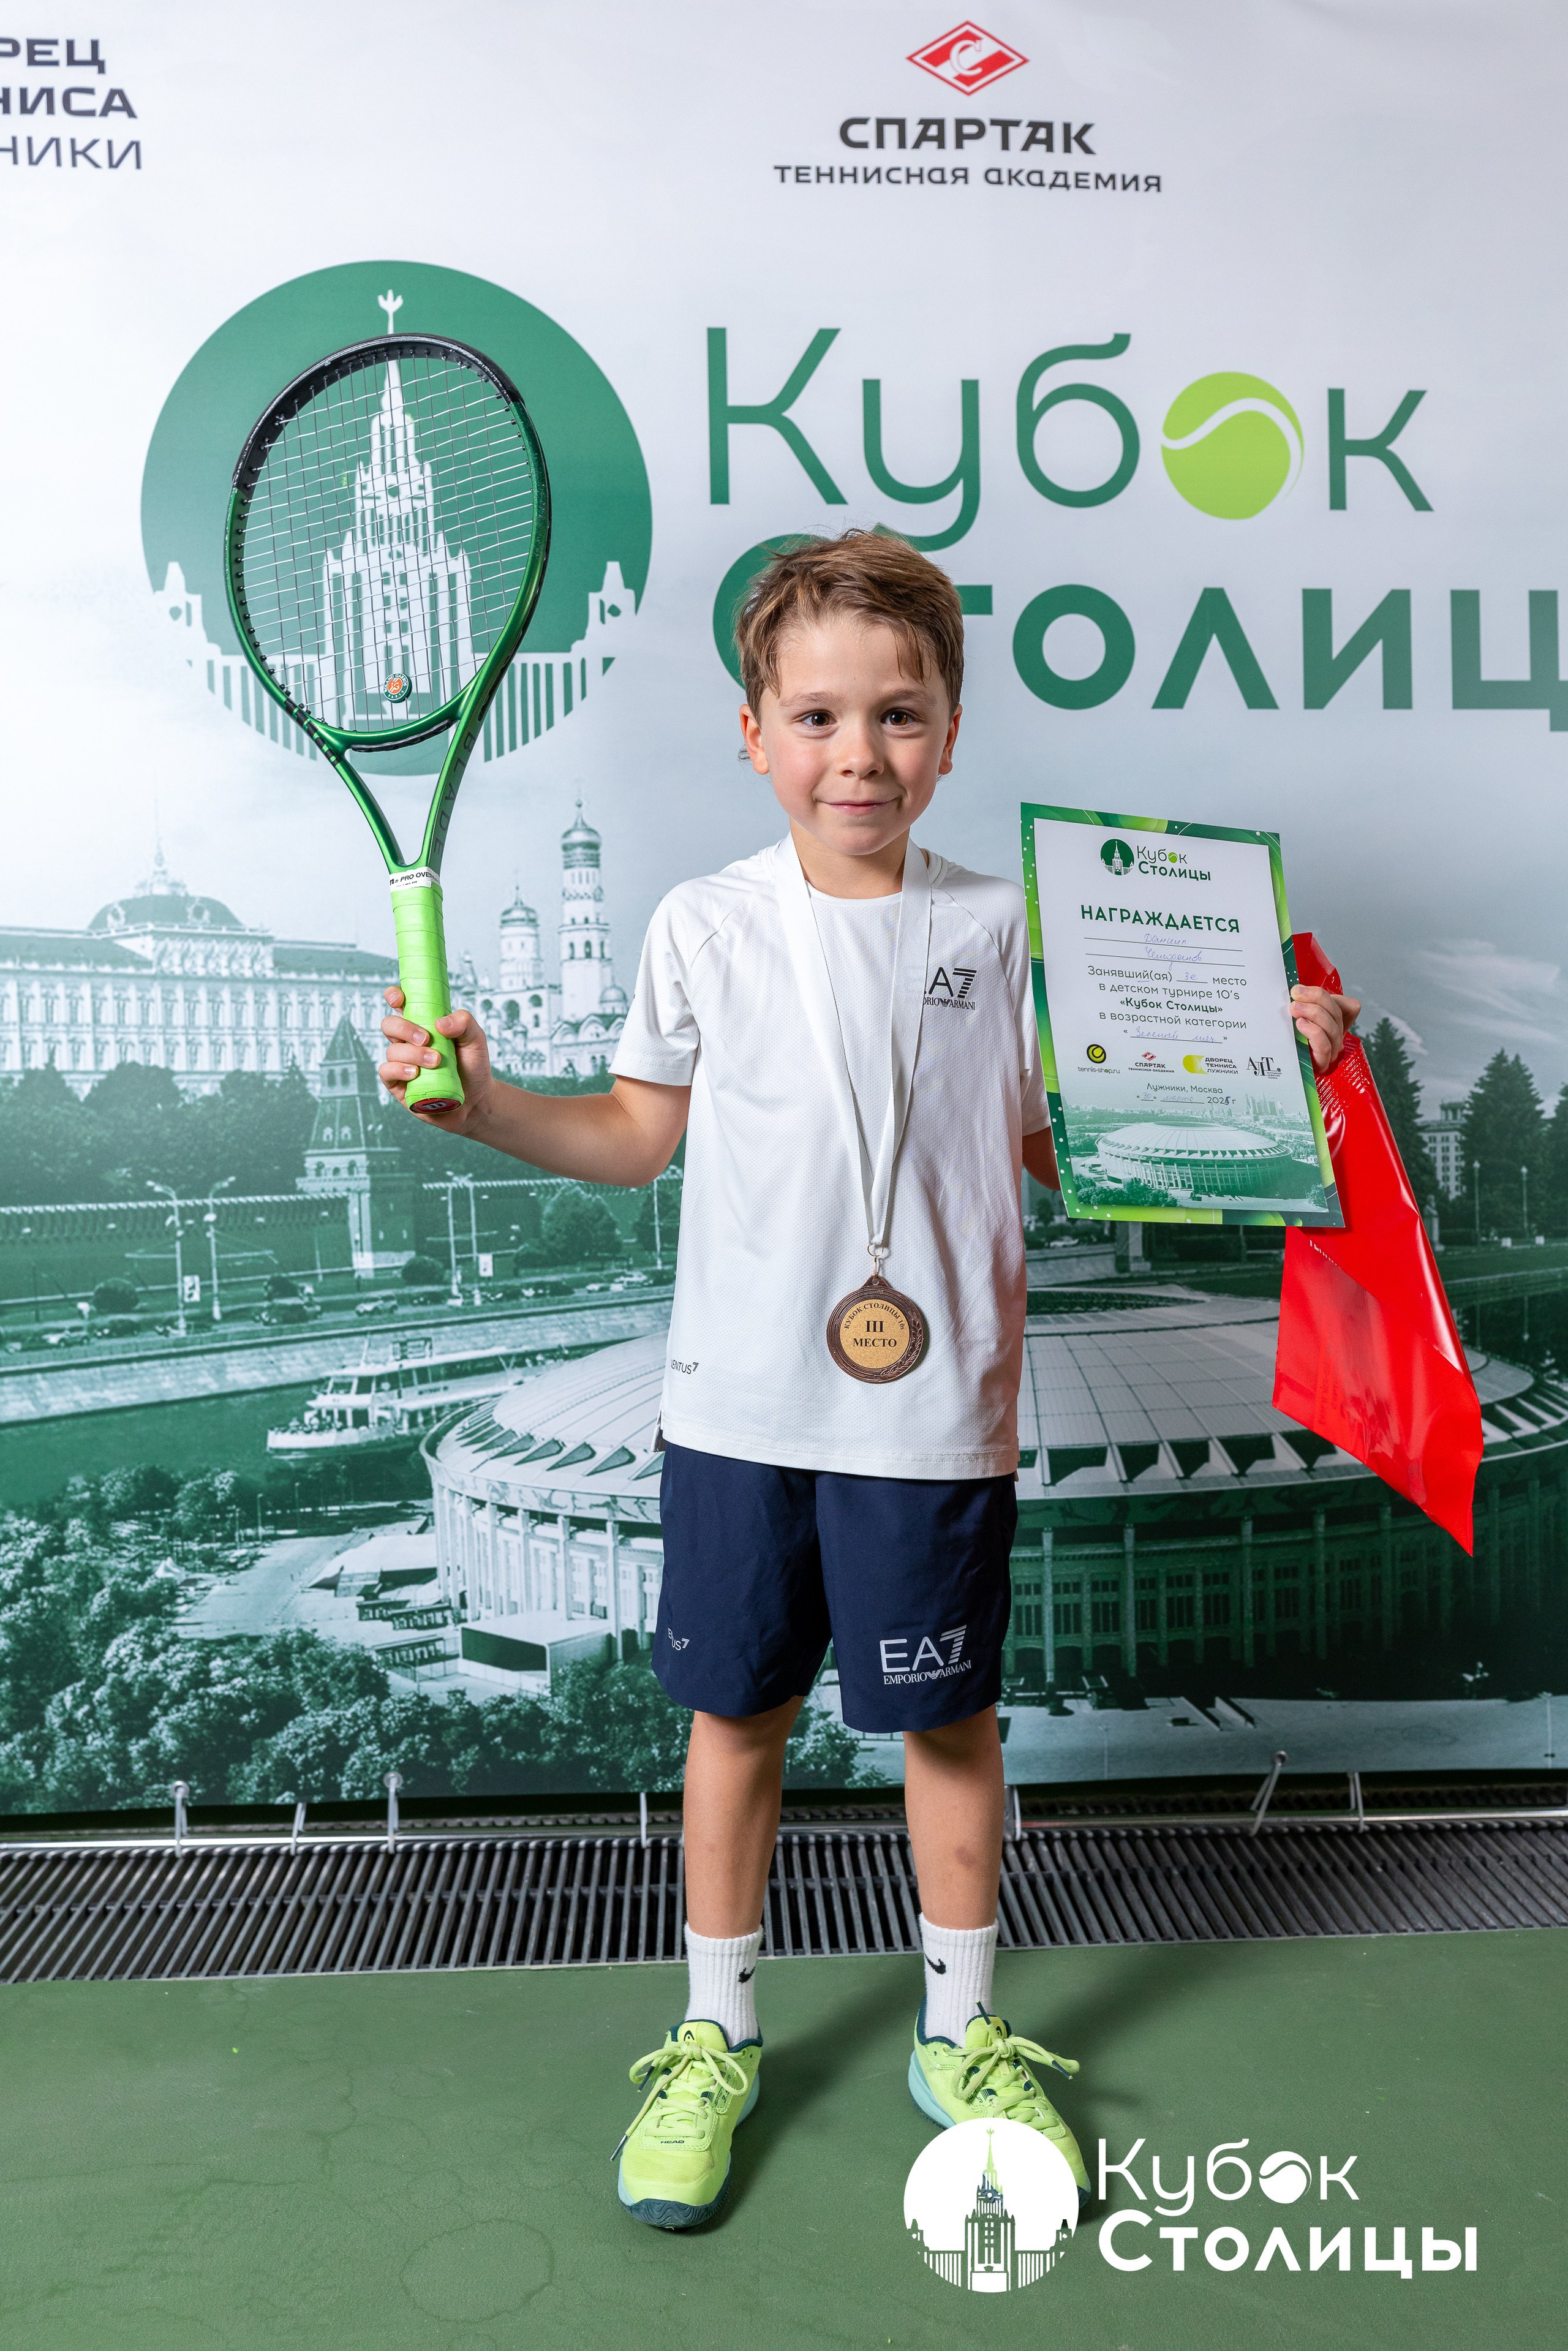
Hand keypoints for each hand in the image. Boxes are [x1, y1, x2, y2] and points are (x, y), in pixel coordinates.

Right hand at [379, 986, 495, 1129]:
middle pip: (389, 1025)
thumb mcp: (476, 1039)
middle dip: (403, 1028)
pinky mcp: (398, 1085)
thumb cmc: (472, 1066)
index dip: (394, 996)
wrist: (476, 1100)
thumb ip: (464, 1022)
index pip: (400, 1004)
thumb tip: (440, 1022)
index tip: (399, 999)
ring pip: (391, 1050)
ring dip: (413, 1054)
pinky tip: (415, 1073)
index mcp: (423, 1024)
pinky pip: (385, 1072)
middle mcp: (408, 1042)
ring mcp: (401, 1062)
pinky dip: (398, 1070)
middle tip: (426, 1038)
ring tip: (436, 1062)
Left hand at [1290, 985, 1359, 1072]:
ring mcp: (1331, 1052)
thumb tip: (1296, 989)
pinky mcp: (1321, 1064)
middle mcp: (1336, 1037)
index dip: (1329, 996)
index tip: (1299, 989)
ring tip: (1294, 1008)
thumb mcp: (1294, 1018)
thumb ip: (1301, 1004)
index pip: (1350, 1007)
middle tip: (1295, 994)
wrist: (1274, 1068)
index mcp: (1334, 1023)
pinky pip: (1324, 1046)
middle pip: (1337, 1013)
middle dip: (1316, 998)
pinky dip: (1314, 1031)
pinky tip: (1300, 1024)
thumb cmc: (1283, 1040)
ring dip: (1314, 1013)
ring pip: (1332, 1028)